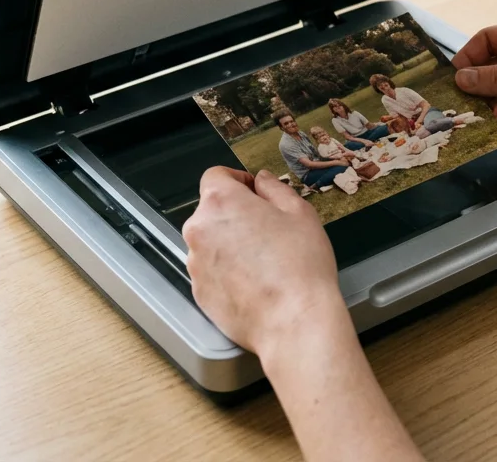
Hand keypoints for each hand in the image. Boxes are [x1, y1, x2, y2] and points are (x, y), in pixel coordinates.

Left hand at [184, 168, 347, 356]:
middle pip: (211, 211)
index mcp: (221, 202)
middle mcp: (199, 230)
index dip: (237, 180)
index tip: (254, 192)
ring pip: (210, 243)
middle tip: (267, 229)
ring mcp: (195, 263)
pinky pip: (211, 272)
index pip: (215, 176)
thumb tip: (262, 181)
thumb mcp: (299, 213)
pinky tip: (254, 282)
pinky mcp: (199, 292)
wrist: (293, 321)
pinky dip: (227, 272)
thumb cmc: (301, 266)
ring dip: (229, 244)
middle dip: (235, 215)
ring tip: (263, 261)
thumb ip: (275, 189)